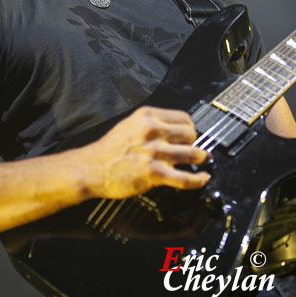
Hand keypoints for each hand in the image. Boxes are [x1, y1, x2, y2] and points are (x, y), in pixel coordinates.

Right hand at [82, 106, 210, 198]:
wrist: (93, 168)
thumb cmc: (109, 149)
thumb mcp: (130, 124)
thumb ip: (151, 123)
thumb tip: (174, 129)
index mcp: (147, 116)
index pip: (183, 117)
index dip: (190, 127)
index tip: (190, 134)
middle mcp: (153, 131)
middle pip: (191, 133)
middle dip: (194, 142)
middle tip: (191, 148)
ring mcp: (155, 152)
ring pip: (193, 154)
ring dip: (200, 159)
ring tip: (201, 161)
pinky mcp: (155, 173)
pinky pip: (185, 178)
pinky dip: (198, 180)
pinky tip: (202, 178)